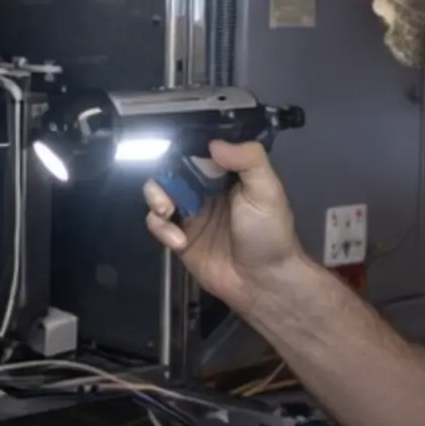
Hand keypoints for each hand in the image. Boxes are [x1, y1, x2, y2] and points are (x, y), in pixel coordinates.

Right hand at [143, 140, 301, 311]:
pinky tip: (178, 241)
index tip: (177, 153)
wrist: (264, 282)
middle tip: (167, 190)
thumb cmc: (269, 232)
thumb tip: (214, 143)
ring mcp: (191, 213)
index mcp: (226, 174)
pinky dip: (160, 228)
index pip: (198, 151)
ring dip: (155, 198)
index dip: (185, 150)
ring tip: (165, 211)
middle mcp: (205, 190)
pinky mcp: (179, 238)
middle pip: (172, 170)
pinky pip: (157, 224)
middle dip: (164, 175)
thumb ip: (248, 159)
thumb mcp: (267, 190)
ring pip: (159, 193)